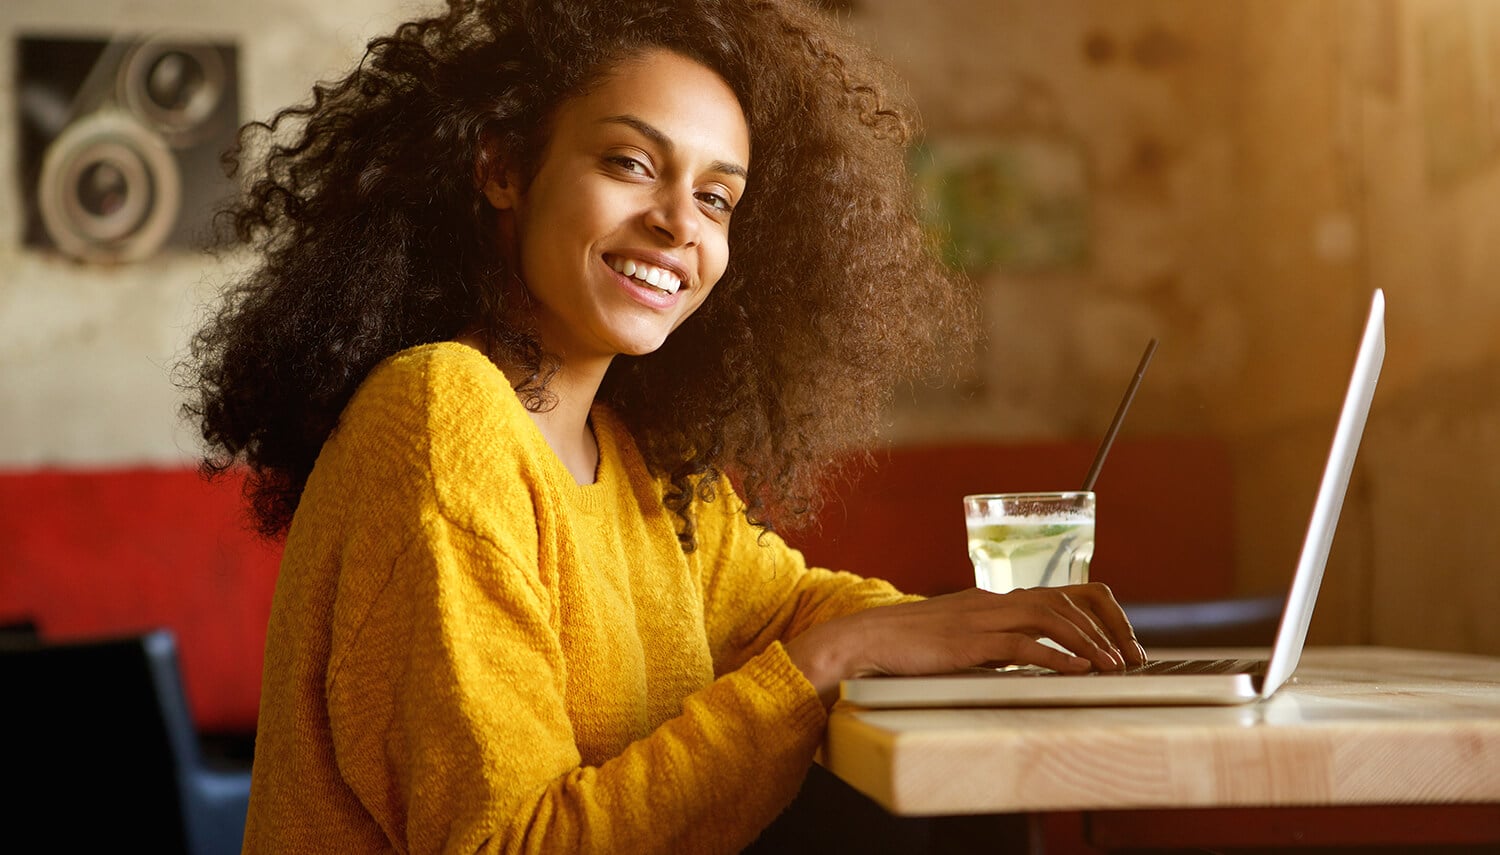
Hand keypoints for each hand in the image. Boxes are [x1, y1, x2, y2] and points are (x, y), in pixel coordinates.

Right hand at [785, 584, 1147, 705]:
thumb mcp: (960, 639)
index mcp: (994, 600)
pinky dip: (1057, 656)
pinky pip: (1023, 645)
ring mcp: (982, 619)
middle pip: (1067, 599)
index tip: (1120, 643)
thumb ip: (994, 644)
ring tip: (1115, 666)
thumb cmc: (909, 646)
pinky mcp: (969, 642)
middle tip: (1133, 658)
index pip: (1062, 592)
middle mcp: (994, 601)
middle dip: (1108, 627)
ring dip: (1090, 642)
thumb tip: (1030, 660)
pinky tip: (1079, 671)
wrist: (866, 640)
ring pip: (1052, 617)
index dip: (1098, 613)